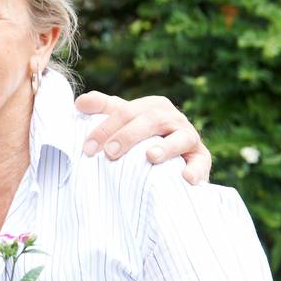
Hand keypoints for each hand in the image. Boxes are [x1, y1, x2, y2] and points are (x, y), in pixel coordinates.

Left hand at [74, 91, 210, 183]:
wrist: (171, 159)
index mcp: (151, 106)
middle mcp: (172, 118)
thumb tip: (80, 102)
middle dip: (128, 136)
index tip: (87, 149)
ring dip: (166, 147)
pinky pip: (201, 162)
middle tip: (110, 153)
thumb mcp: (122, 121)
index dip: (104, 129)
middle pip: (150, 121)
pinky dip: (196, 169)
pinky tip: (186, 178)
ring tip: (150, 157)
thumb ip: (102, 110)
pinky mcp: (201, 157)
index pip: (125, 112)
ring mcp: (189, 136)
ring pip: (180, 138)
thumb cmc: (140, 138)